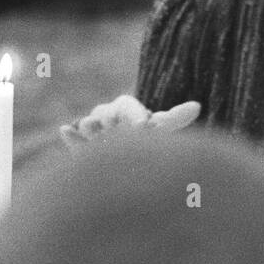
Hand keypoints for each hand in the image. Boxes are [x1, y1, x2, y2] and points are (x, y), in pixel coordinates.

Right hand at [59, 94, 199, 147]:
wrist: (130, 158)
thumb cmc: (149, 139)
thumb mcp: (163, 128)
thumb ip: (176, 118)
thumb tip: (197, 106)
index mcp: (127, 108)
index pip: (128, 107)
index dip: (136, 116)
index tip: (144, 127)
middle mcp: (108, 116)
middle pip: (107, 114)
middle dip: (113, 121)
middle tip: (124, 131)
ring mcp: (93, 130)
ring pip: (90, 124)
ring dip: (93, 127)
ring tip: (97, 129)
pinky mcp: (82, 146)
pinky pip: (74, 139)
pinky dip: (71, 135)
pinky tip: (66, 129)